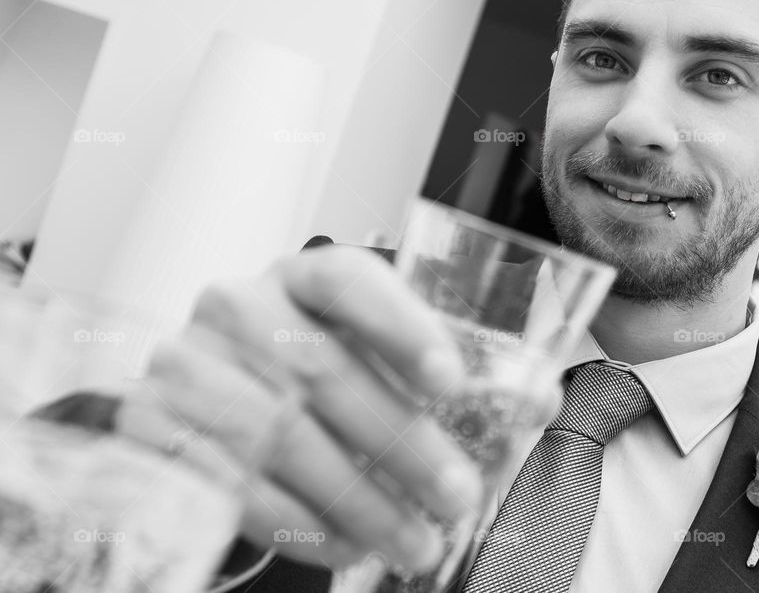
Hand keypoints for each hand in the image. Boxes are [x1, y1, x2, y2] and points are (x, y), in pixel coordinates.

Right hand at [115, 245, 486, 571]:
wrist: (213, 392)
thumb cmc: (313, 366)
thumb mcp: (373, 351)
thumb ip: (450, 369)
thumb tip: (537, 400)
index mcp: (302, 274)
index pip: (350, 282)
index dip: (402, 328)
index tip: (454, 382)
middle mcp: (241, 306)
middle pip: (322, 372)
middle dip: (399, 443)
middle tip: (458, 495)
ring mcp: (190, 363)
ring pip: (280, 437)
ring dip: (358, 500)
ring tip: (416, 542)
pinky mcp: (157, 425)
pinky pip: (232, 484)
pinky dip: (298, 524)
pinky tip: (347, 548)